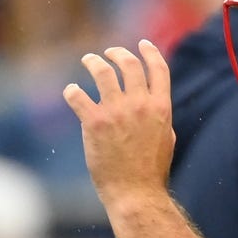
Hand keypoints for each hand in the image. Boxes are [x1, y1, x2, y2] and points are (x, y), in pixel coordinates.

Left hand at [63, 40, 176, 204]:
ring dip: (94, 62)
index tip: (142, 44)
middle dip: (117, 54)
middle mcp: (140, 105)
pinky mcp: (94, 123)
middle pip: (129, 64)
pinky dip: (72, 91)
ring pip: (103, 72)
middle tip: (108, 54)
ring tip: (88, 60)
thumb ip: (160, 117)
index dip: (150, 52)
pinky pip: (78, 96)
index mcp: (160, 107)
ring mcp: (116, 112)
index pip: (158, 69)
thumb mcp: (166, 138)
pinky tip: (71, 92)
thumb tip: (154, 104)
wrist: (135, 193)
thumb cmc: (152, 171)